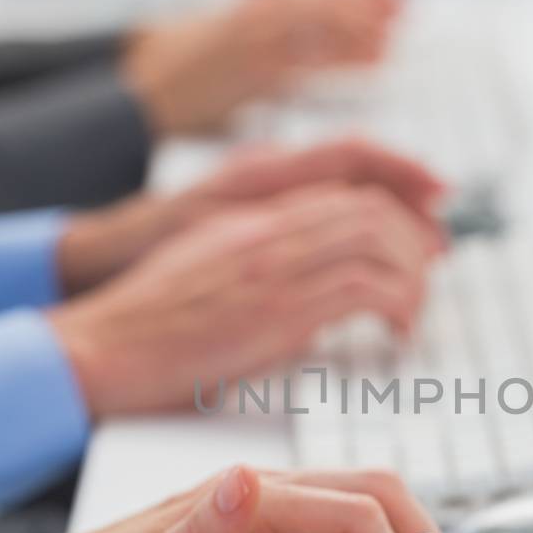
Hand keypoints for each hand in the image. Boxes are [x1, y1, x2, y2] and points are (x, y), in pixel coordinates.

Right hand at [48, 184, 438, 416]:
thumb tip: (315, 298)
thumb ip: (262, 264)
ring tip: (413, 309)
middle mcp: (268, 227)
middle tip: (431, 274)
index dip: (396, 205)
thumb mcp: (209, 271)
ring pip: (377, 239)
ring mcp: (274, 263)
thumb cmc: (148, 323)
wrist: (101, 346)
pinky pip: (364, 287)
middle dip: (416, 238)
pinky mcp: (278, 307)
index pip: (344, 186)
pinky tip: (396, 333)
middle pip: (371, 206)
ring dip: (413, 274)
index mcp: (251, 214)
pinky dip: (397, 307)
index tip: (422, 236)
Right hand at [123, 0, 400, 136]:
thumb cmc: (177, 77)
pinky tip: (375, 59)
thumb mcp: (221, 45)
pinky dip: (345, 57)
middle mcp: (254, 14)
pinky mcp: (252, 71)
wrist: (135, 96)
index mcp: (248, 4)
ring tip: (397, 31)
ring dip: (363, 24)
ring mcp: (253, 40)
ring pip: (322, 23)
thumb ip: (265, 44)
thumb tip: (306, 52)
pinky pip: (311, 58)